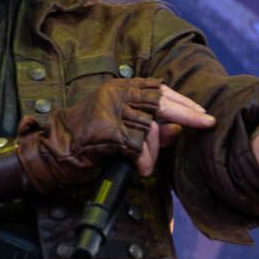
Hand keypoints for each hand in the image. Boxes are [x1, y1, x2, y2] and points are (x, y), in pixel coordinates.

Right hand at [14, 77, 213, 192]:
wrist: (51, 151)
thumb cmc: (85, 142)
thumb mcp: (120, 130)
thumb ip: (148, 128)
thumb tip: (179, 129)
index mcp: (119, 88)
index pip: (158, 89)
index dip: (182, 101)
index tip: (201, 112)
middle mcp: (116, 94)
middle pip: (161, 102)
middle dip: (188, 113)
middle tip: (207, 123)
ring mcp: (110, 110)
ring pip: (149, 129)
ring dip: (153, 152)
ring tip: (147, 166)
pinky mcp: (107, 130)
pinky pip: (137, 146)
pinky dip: (142, 160)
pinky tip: (140, 169)